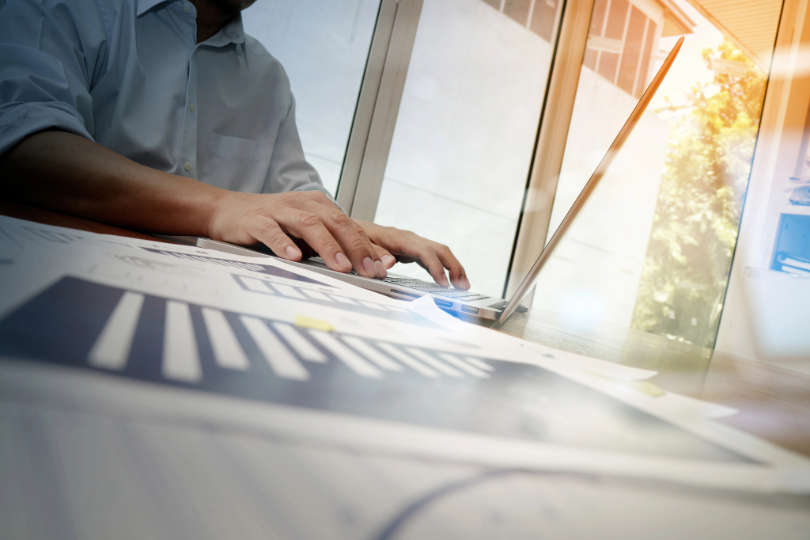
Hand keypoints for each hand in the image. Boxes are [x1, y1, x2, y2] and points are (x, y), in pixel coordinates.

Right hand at [207, 190, 387, 277]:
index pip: (349, 226)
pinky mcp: (255, 219)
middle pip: (335, 222)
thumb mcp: (304, 234)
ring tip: (340, 267)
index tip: (382, 268)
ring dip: (327, 246)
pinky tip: (294, 257)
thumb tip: (366, 265)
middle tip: (369, 270)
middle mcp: (302, 204)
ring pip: (309, 225)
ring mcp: (278, 210)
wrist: (226, 211)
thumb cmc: (272, 226)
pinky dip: (284, 243)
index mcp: (318, 206)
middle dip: (355, 247)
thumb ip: (331, 246)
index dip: (367, 246)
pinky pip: (271, 230)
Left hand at [357, 220, 469, 289]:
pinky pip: (431, 258)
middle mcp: (408, 239)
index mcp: (397, 238)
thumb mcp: (356, 243)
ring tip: (463, 286)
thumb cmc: (350, 236)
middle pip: (439, 249)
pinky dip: (442, 269)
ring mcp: (410, 244)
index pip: (424, 251)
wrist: (344, 227)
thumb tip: (391, 262)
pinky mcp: (409, 250)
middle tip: (463, 286)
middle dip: (454, 267)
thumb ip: (372, 252)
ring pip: (438, 253)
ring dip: (452, 268)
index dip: (436, 267)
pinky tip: (446, 281)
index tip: (443, 284)